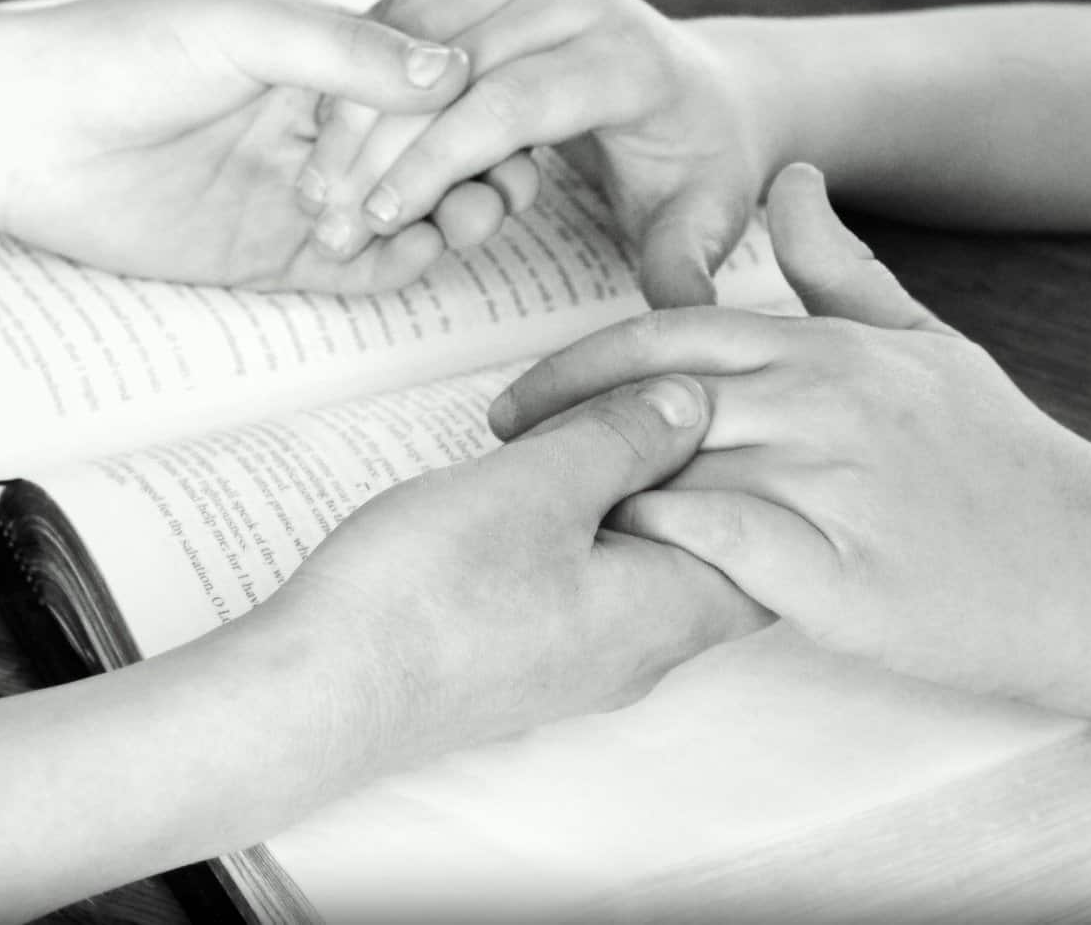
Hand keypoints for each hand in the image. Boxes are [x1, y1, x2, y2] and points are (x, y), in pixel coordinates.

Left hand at [0, 0, 471, 290]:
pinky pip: (354, 271)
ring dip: (448, 218)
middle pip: (428, 157)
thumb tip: (451, 72)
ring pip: (403, 216)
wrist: (22, 133)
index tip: (508, 120)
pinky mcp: (268, 256)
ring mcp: (298, 196)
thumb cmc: (119, 56)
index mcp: (318, 63)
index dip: (472, 108)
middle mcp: (318, 130)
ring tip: (470, 218)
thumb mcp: (244, 31)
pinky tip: (422, 251)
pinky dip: (399, 266)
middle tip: (503, 184)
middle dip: (475, 169)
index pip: (424, 88)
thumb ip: (346, 53)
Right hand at [249, 371, 771, 760]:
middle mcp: (638, 654)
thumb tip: (692, 406)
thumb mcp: (539, 483)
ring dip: (623, 496)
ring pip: (641, 567)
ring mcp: (578, 665)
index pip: (770, 548)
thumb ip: (628, 438)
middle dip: (689, 473)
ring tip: (580, 430)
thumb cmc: (429, 594)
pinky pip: (586, 587)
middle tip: (648, 401)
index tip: (721, 400)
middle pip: (707, 553)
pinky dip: (579, 528)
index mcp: (666, 613)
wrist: (320, 691)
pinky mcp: (523, 660)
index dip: (757, 467)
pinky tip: (531, 484)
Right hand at [295, 0, 765, 306]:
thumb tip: (681, 311)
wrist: (707, 92)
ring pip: (411, 35)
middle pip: (445, 68)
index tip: (381, 218)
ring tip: (317, 188)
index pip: (508, 104)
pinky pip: (405, 21)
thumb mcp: (706, 217)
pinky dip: (361, 78)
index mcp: (625, 58)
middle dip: (377, 144)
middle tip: (327, 216)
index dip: (436, 162)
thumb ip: (686, 264)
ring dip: (355, 110)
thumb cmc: (701, 161)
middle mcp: (573, 6)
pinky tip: (330, 144)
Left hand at [486, 165, 1090, 703]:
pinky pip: (717, 551)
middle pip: (646, 398)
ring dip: (591, 495)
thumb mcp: (926, 343)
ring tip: (531, 525)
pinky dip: (657, 555)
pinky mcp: (842, 577)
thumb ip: (842, 267)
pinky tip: (616, 573)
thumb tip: (790, 178)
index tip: (518, 402)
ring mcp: (832, 487)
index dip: (574, 368)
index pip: (664, 337)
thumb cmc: (1002, 460)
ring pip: (669, 470)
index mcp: (827, 348)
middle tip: (497, 456)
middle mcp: (822, 403)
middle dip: (554, 426)